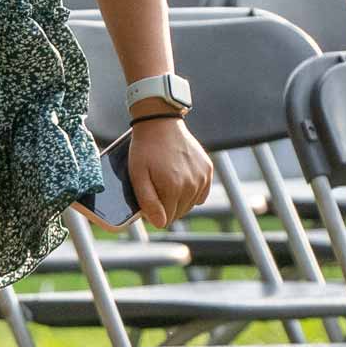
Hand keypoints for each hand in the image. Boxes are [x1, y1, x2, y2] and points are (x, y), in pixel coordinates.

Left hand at [122, 112, 217, 226]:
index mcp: (173, 188)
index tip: (146, 201)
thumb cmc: (145, 150)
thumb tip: (161, 224)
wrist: (160, 123)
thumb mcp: (137, 175)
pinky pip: (201, 193)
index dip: (153, 213)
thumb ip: (148, 201)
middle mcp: (191, 185)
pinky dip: (191, 191)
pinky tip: (181, 179)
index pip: (166, 219)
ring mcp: (202, 177)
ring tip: (166, 181)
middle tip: (155, 188)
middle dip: (166, 207)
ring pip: (190, 205)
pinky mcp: (208, 169)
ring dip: (179, 199)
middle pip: (179, 213)